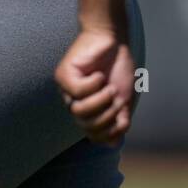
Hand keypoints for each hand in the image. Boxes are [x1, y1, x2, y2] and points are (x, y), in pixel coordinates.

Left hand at [54, 25, 137, 146]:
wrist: (113, 43)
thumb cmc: (117, 70)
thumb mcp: (123, 100)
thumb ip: (119, 121)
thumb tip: (111, 144)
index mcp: (89, 110)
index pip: (93, 136)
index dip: (109, 132)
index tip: (122, 118)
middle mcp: (74, 102)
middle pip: (86, 125)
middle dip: (107, 116)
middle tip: (117, 99)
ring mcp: (66, 89)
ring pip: (79, 111)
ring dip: (100, 101)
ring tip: (108, 87)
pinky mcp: (63, 75)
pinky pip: (78, 91)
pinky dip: (94, 84)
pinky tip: (98, 74)